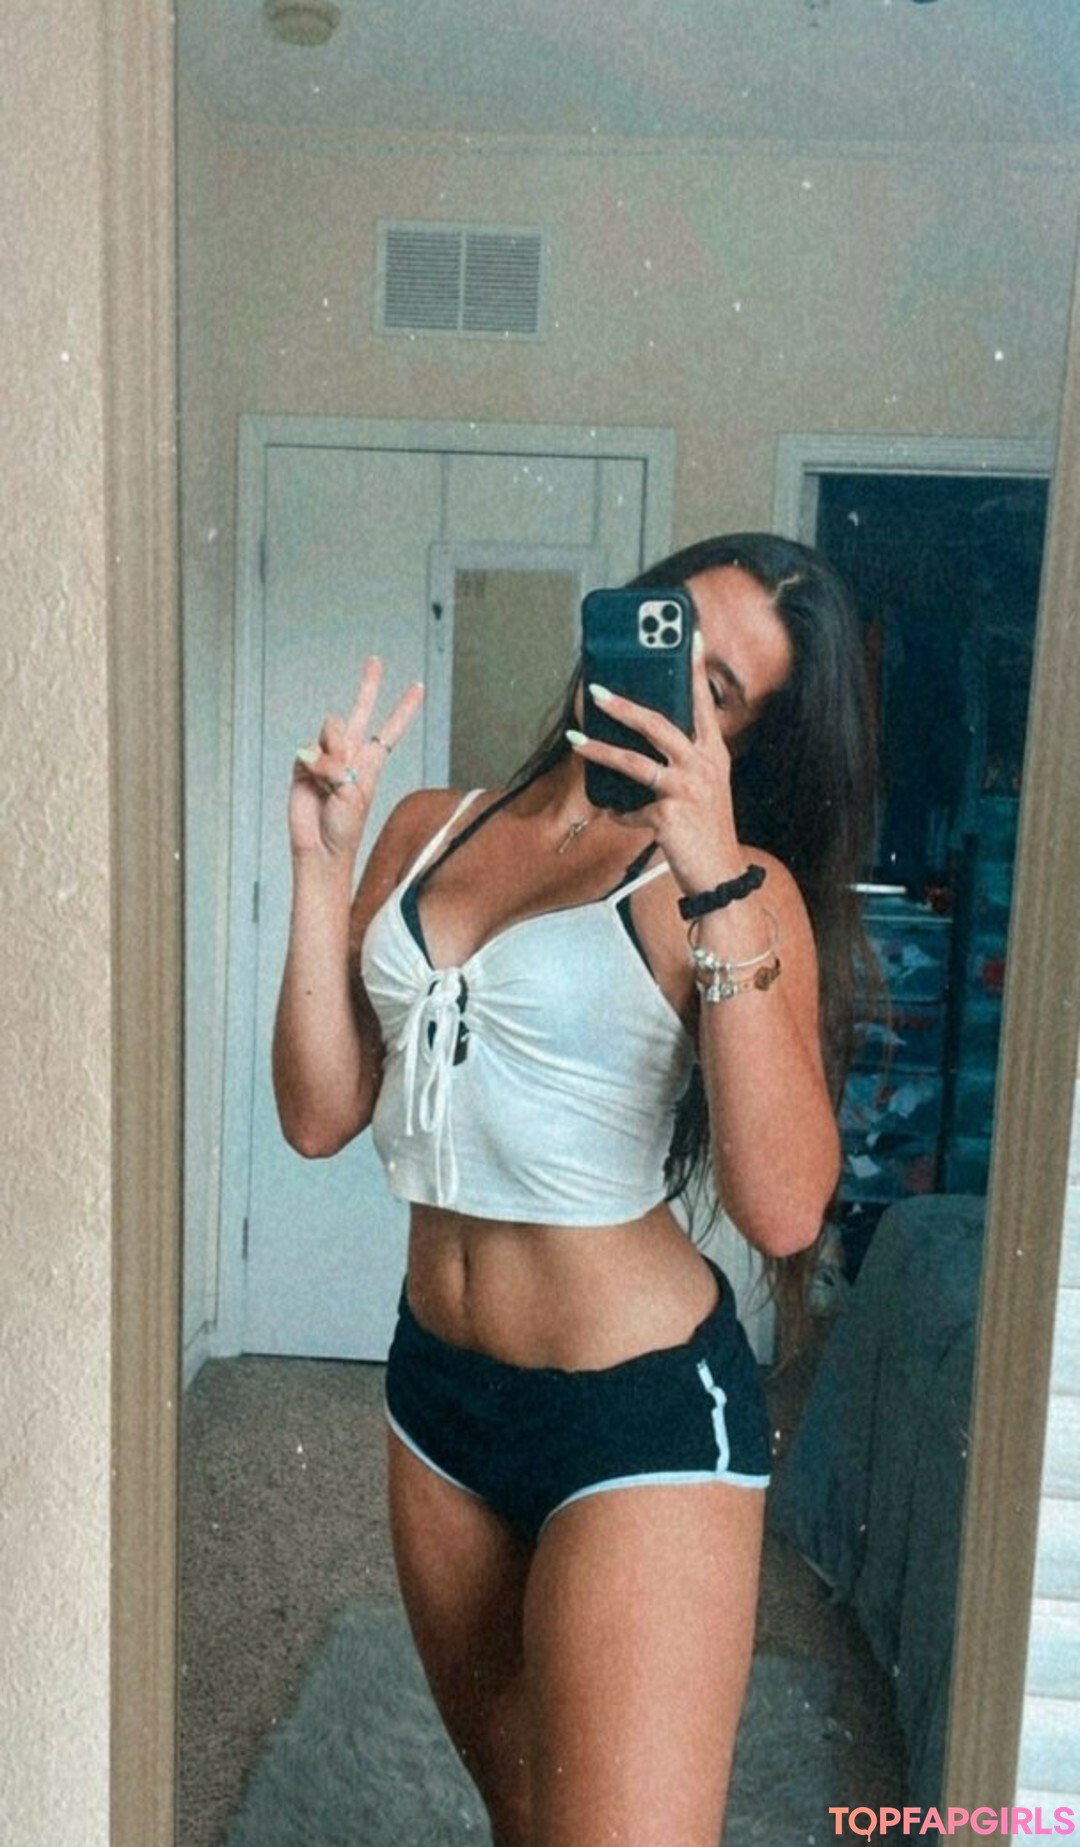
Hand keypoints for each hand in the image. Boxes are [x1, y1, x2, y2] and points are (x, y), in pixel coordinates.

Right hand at [290, 657, 423, 862]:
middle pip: (360, 712)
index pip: (389, 730)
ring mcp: (326, 757)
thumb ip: (341, 766)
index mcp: (371, 763)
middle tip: (376, 661)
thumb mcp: (353, 795)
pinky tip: (314, 783)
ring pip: (331, 729)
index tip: (418, 687)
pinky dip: (314, 766)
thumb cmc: (344, 828)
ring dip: (333, 752)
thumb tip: (324, 750)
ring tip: (331, 780)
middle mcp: (350, 754)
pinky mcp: (304, 763)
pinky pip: (309, 750)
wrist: (319, 847)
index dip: (404, 708)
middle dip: (368, 686)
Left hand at [568, 635, 744, 894]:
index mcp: (713, 754)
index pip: (705, 704)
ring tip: (575, 741)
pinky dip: (619, 813)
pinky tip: (615, 816)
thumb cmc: (706, 829)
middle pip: (659, 725)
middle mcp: (703, 766)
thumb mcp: (702, 789)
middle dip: (624, 706)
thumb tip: (639, 745)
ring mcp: (686, 790)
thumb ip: (679, 764)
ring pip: (636, 763)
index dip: (698, 669)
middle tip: (595, 691)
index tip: (693, 635)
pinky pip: (630, 809)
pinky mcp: (667, 816)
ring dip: (601, 750)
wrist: (719, 875)